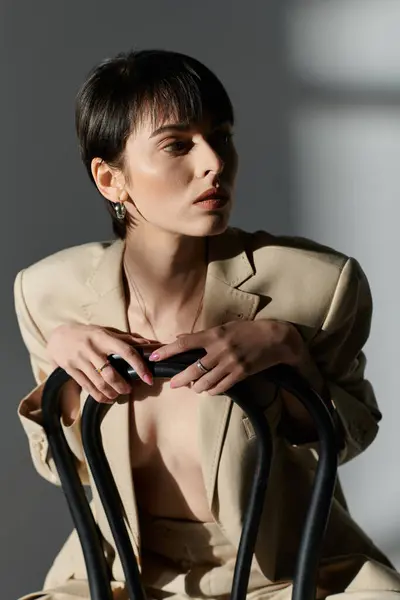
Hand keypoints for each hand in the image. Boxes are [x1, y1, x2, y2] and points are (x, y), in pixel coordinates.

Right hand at [47, 323, 154, 403]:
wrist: (58, 335)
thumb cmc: (87, 333)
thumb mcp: (105, 331)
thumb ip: (126, 338)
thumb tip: (148, 344)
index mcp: (103, 337)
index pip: (126, 352)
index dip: (139, 366)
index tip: (148, 378)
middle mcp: (92, 348)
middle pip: (111, 373)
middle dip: (122, 386)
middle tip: (129, 390)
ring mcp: (80, 360)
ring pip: (99, 383)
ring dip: (112, 393)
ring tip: (118, 395)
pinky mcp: (70, 369)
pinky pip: (87, 386)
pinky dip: (99, 396)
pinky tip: (106, 398)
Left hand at [149, 319, 304, 394]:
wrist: (275, 338)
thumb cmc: (248, 330)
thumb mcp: (224, 327)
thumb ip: (202, 335)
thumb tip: (180, 337)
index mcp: (214, 335)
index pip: (185, 343)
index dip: (168, 351)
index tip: (155, 357)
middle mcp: (220, 349)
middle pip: (193, 368)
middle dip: (180, 379)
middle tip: (173, 384)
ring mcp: (231, 363)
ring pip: (206, 381)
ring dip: (196, 388)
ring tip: (193, 388)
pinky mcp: (241, 373)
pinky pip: (221, 387)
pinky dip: (212, 391)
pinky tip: (208, 391)